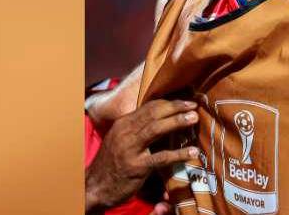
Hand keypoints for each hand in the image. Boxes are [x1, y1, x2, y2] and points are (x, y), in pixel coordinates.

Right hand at [85, 99, 199, 213]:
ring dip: (177, 122)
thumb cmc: (112, 162)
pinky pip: (160, 158)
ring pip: (155, 129)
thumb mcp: (121, 140)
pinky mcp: (136, 167)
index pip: (149, 107)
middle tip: (193, 105)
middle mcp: (125, 132)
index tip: (186, 101)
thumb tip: (164, 119)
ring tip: (194, 119)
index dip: (169, 102)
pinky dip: (178, 154)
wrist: (95, 186)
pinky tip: (193, 152)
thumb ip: (138, 129)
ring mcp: (130, 149)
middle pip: (154, 114)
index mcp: (123, 123)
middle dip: (175, 107)